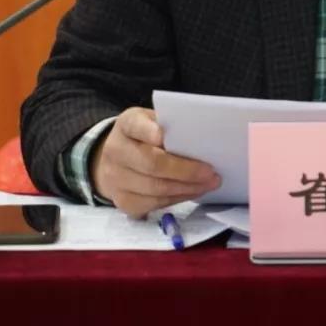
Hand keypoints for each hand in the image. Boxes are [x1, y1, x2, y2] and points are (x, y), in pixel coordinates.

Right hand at [91, 107, 220, 217]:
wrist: (119, 158)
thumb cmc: (146, 136)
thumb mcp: (155, 121)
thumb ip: (171, 125)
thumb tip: (200, 136)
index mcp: (126, 124)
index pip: (136, 125)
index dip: (149, 131)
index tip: (165, 136)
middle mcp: (115, 151)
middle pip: (151, 163)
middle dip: (185, 170)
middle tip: (210, 172)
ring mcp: (115, 179)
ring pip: (154, 188)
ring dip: (186, 188)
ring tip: (209, 183)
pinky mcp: (122, 201)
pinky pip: (153, 204)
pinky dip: (177, 198)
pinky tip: (193, 192)